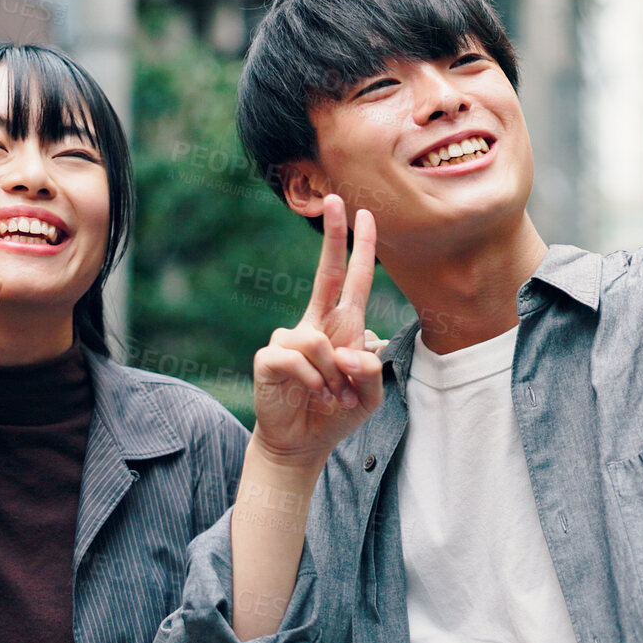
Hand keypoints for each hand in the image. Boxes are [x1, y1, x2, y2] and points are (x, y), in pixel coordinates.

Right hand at [249, 195, 383, 469]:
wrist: (299, 443)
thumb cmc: (335, 413)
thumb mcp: (369, 397)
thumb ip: (372, 373)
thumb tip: (353, 352)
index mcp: (341, 327)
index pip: (351, 279)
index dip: (359, 248)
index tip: (365, 214)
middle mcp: (314, 324)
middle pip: (325, 273)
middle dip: (333, 236)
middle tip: (335, 199)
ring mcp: (289, 338)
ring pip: (318, 341)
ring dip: (333, 375)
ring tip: (331, 396)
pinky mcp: (270, 357)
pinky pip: (298, 359)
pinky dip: (313, 381)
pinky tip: (312, 394)